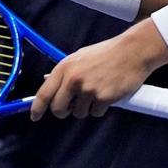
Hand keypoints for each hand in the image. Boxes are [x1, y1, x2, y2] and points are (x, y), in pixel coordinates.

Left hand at [29, 22, 166, 120]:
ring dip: (86, 107)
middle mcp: (73, 79)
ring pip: (78, 112)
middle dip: (63, 111)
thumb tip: (47, 82)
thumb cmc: (107, 53)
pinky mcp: (103, 98)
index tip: (35, 116)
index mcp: (65, 67)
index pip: (44, 93)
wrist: (132, 51)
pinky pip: (96, 113)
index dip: (37, 108)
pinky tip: (107, 93)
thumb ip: (64, 72)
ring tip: (97, 91)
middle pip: (58, 109)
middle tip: (72, 106)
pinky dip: (101, 108)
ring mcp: (88, 89)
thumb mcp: (80, 57)